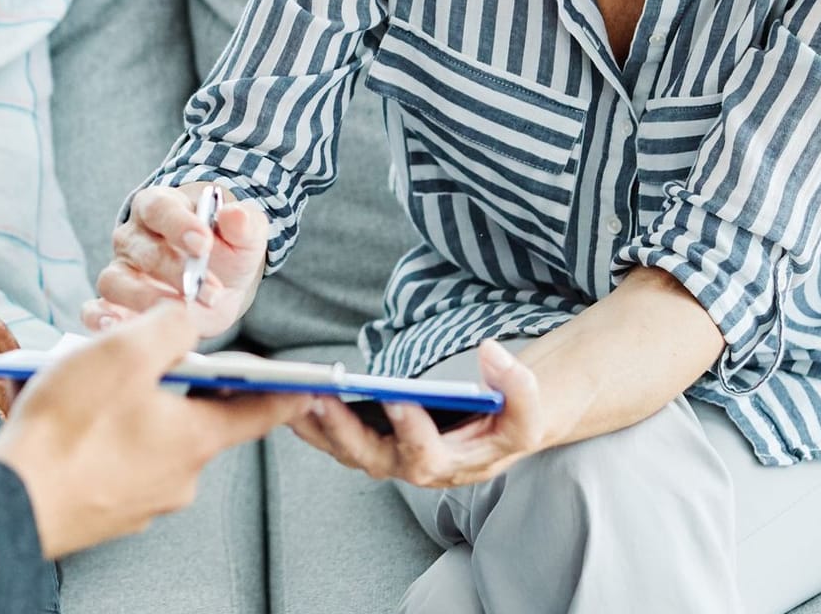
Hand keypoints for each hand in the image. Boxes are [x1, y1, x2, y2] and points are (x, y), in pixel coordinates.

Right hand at [0, 303, 311, 558]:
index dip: (285, 391)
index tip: (309, 385)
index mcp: (196, 438)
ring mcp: (143, 500)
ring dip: (139, 409)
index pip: (260, 412)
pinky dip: (111, 437)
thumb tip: (188, 320)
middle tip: (154, 357)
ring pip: (156, 439)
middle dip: (183, 385)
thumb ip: (170, 326)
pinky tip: (77, 421)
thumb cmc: (68, 429)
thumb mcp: (125, 351)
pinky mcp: (108, 510)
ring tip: (97, 384)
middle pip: (200, 420)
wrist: (11, 501)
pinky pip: (122, 462)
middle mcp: (179, 477)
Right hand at [83, 183, 268, 337]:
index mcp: (160, 205)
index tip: (204, 244)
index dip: (179, 225)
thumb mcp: (245, 234)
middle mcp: (133, 236)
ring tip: (178, 315)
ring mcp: (121, 271)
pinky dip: (100, 319)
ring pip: (115, 281)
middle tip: (212, 292)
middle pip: (142, 250)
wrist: (220, 281)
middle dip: (177, 273)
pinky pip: (95, 309)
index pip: (160, 208)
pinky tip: (119, 328)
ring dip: (146, 300)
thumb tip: (236, 216)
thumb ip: (244, 223)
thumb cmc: (227, 248)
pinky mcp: (116, 304)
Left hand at [288, 341, 547, 488]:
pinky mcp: (376, 444)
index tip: (398, 399)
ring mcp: (393, 458)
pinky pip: (339, 438)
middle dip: (344, 432)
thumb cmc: (512, 418)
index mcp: (456, 464)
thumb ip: (520, 387)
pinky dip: (314, 420)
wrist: (502, 425)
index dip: (412, 430)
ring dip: (318, 427)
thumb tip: (490, 352)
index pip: (427, 456)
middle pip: (373, 459)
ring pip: (348, 452)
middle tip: (319, 399)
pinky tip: (291, 395)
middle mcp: (418, 467)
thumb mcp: (530, 408)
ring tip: (292, 394)